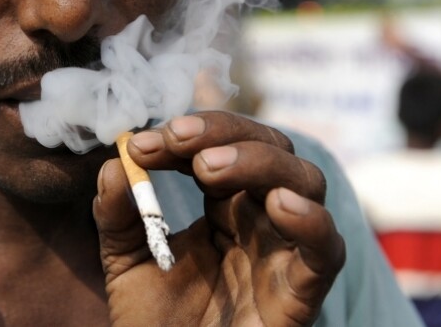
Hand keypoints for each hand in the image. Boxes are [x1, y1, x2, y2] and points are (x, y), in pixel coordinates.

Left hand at [93, 111, 344, 325]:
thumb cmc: (154, 321)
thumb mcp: (124, 259)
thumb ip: (117, 214)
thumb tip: (113, 165)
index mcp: (225, 204)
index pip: (223, 144)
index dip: (191, 131)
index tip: (141, 142)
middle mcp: (261, 219)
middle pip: (272, 148)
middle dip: (226, 132)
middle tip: (178, 138)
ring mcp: (284, 252)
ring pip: (306, 182)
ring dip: (261, 161)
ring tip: (209, 167)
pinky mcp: (300, 293)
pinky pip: (327, 250)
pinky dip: (310, 220)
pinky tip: (278, 204)